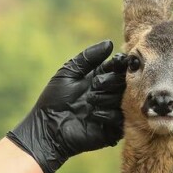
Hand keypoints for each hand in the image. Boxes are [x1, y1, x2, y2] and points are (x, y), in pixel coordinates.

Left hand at [7, 40, 128, 172]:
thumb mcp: (69, 72)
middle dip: (112, 81)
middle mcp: (109, 94)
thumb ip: (88, 57)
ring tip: (90, 101)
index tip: (118, 61)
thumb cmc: (54, 99)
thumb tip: (110, 43)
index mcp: (100, 79)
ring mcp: (112, 112)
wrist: (48, 128)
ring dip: (107, 97)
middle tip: (95, 85)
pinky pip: (120, 119)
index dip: (120, 64)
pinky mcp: (113, 129)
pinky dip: (108, 114)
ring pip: (124, 100)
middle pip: (124, 82)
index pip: (118, 68)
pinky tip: (93, 114)